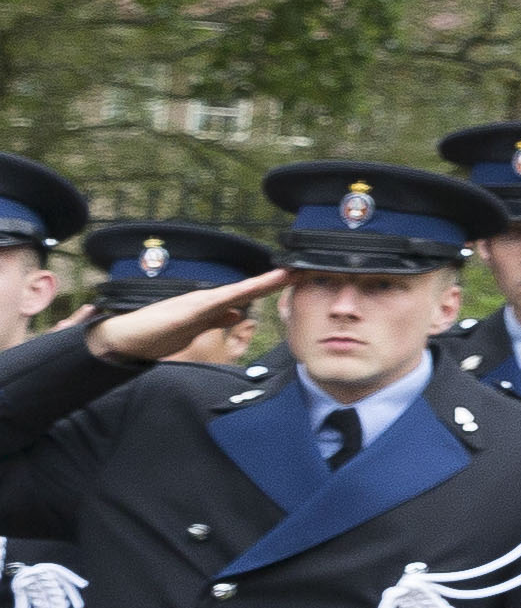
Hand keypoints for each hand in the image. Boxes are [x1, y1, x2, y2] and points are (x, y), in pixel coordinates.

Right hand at [87, 269, 283, 361]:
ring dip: (265, 282)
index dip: (275, 286)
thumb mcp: (196, 330)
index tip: (300, 278)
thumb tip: (237, 314)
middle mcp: (210, 300)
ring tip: (291, 273)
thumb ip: (216, 320)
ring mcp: (200, 303)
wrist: (125, 338)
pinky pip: (218, 301)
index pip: (251, 294)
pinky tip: (252, 289)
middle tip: (308, 269)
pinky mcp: (189, 310)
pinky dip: (237, 294)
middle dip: (280, 280)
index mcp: (213, 306)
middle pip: (252, 288)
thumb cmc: (157, 334)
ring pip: (240, 290)